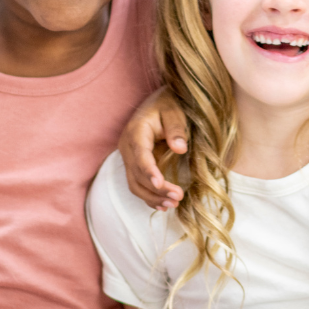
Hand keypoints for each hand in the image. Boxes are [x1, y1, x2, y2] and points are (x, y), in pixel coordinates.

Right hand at [119, 88, 188, 209]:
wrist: (159, 102)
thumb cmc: (168, 104)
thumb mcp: (175, 111)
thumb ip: (177, 128)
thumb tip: (180, 148)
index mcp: (136, 131)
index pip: (140, 155)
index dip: (149, 171)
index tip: (160, 184)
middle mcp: (127, 146)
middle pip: (137, 174)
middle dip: (156, 189)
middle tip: (178, 198)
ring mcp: (129, 157)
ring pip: (135, 184)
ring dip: (152, 197)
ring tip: (173, 204)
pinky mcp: (135, 165)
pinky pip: (137, 184)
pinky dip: (149, 197)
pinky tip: (163, 205)